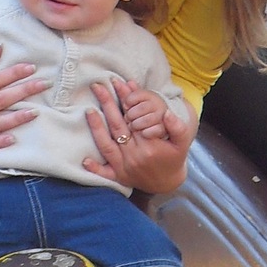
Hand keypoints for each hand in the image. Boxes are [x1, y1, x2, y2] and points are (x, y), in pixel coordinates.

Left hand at [83, 78, 192, 192]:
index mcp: (149, 146)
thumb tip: (167, 113)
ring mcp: (125, 168)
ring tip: (88, 111)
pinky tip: (84, 160)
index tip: (118, 84)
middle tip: (98, 86)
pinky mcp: (119, 177)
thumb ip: (178, 127)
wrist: (168, 182)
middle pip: (117, 127)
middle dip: (107, 105)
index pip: (133, 117)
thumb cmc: (173, 158)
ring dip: (96, 128)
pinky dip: (94, 168)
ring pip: (106, 146)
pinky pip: (104, 173)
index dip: (125, 100)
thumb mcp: (181, 143)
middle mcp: (134, 156)